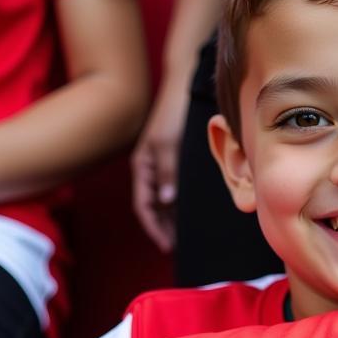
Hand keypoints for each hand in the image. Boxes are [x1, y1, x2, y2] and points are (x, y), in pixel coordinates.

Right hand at [131, 79, 188, 252]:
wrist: (182, 87)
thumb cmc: (173, 113)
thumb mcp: (168, 143)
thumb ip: (167, 171)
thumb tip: (166, 200)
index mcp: (143, 167)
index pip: (144, 205)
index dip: (154, 227)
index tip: (166, 246)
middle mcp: (151, 169)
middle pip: (155, 208)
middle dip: (163, 228)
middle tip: (177, 250)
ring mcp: (163, 166)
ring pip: (166, 201)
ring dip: (173, 220)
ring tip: (186, 239)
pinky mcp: (176, 161)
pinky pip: (177, 189)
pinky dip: (182, 205)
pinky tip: (194, 215)